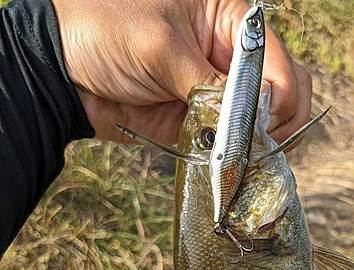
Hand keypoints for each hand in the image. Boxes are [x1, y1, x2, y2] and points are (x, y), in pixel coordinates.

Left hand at [51, 0, 311, 144]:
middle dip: (281, 119)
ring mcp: (219, 92)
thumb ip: (210, 85)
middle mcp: (230, 56)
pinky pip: (233, 140)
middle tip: (263, 144)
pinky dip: (239, 154)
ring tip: (251, 156)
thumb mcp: (163, 48)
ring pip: (262, 119)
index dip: (278, 93)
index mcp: (229, 19)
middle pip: (282, 89)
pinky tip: (236, 162)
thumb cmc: (106, 32)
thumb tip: (249, 122)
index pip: (276, 59)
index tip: (262, 121)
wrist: (65, 72)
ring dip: (263, 141)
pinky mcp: (203, 121)